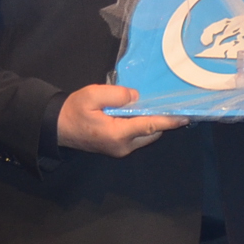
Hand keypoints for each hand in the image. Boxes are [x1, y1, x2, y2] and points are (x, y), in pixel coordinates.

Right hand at [56, 84, 185, 158]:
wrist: (57, 127)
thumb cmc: (74, 110)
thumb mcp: (92, 95)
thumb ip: (116, 94)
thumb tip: (136, 97)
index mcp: (117, 133)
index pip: (150, 126)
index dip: (169, 120)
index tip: (185, 116)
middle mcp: (123, 146)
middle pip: (152, 133)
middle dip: (161, 121)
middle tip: (168, 104)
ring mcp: (120, 150)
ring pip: (146, 137)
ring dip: (151, 124)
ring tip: (153, 107)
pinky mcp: (117, 149)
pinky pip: (137, 138)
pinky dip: (142, 127)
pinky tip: (139, 114)